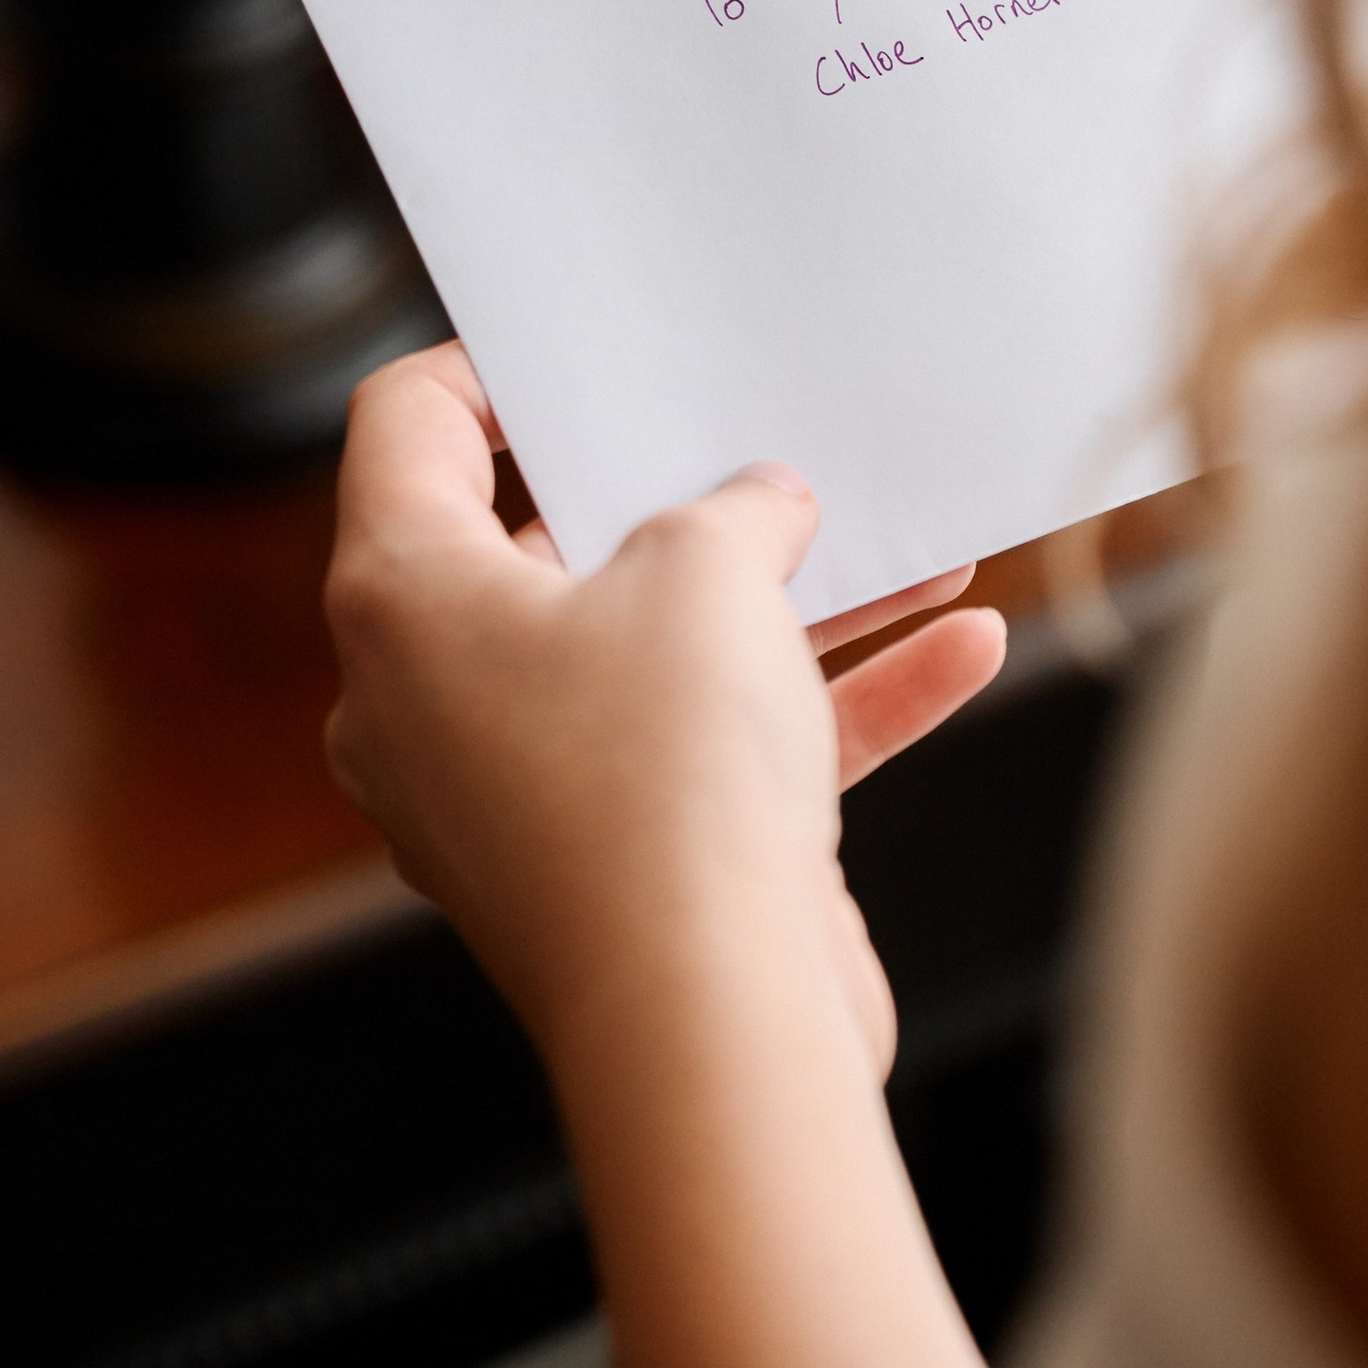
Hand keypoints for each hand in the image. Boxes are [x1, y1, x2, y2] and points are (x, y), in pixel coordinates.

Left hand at [323, 343, 1005, 1080]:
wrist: (707, 1019)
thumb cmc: (662, 778)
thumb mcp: (707, 570)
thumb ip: (733, 509)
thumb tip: (759, 510)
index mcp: (401, 600)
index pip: (407, 430)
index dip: (490, 366)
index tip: (585, 348)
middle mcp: (433, 701)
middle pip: (549, 553)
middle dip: (683, 501)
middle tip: (764, 446)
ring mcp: (524, 796)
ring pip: (662, 660)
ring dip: (794, 606)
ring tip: (915, 548)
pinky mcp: (620, 869)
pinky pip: (723, 757)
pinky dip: (829, 705)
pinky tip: (965, 650)